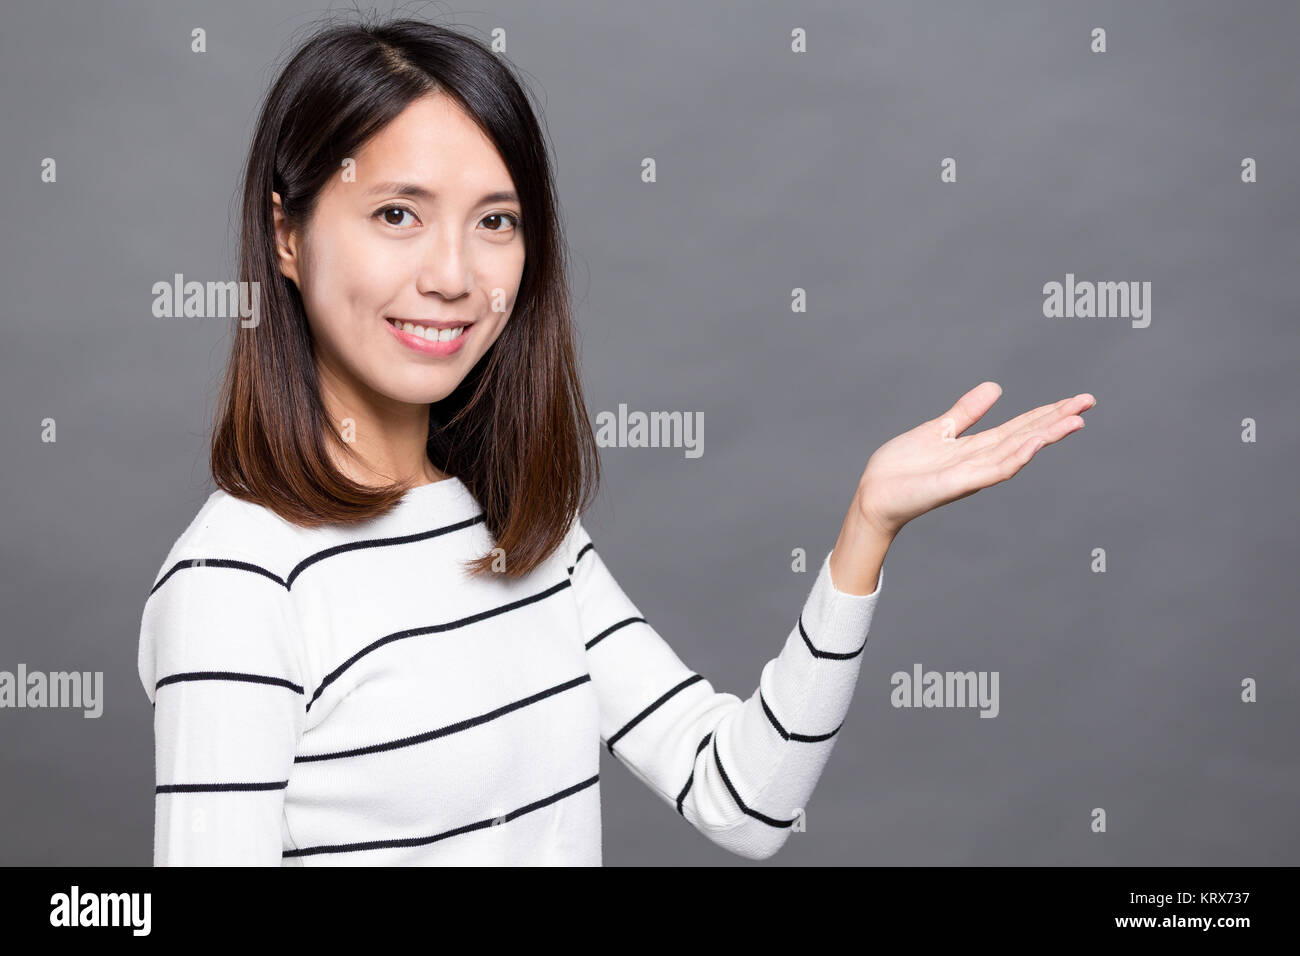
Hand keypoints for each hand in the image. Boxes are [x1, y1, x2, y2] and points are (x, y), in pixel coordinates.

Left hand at [854, 382, 1095, 537]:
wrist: (874, 495)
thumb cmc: (901, 469)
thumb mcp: (939, 430)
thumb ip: (966, 412)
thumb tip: (995, 387)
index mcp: (976, 447)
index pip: (1020, 426)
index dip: (1048, 412)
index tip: (1078, 399)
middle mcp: (981, 460)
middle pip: (1027, 436)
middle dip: (1057, 419)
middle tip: (1089, 402)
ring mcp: (972, 473)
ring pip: (1018, 451)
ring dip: (1047, 435)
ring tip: (1075, 419)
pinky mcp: (957, 483)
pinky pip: (993, 469)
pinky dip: (1016, 456)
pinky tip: (1035, 442)